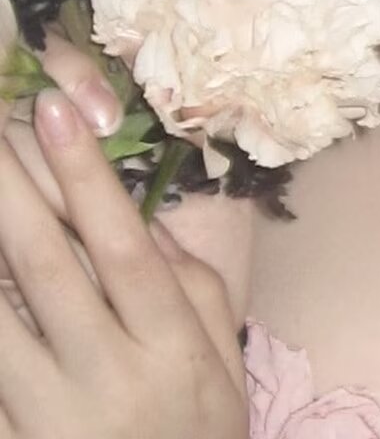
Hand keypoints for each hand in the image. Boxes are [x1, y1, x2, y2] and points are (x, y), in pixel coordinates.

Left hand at [0, 90, 247, 438]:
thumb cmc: (199, 437)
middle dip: (10, 189)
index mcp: (170, 346)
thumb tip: (142, 219)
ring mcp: (50, 421)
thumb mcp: (222, 362)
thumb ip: (192, 286)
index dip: (86, 176)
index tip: (56, 110)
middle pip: (45, 268)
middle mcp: (107, 378)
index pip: (121, 245)